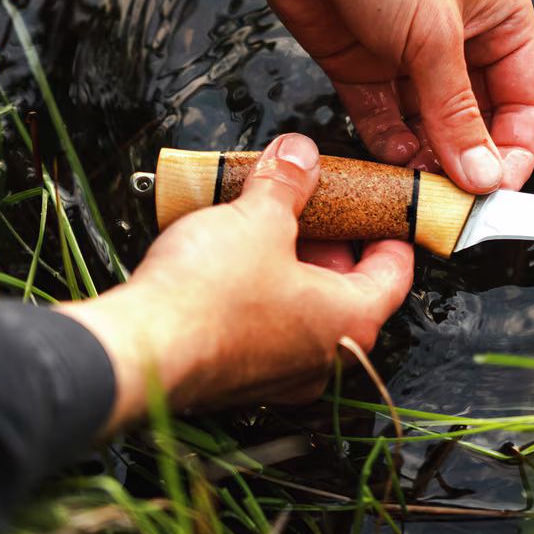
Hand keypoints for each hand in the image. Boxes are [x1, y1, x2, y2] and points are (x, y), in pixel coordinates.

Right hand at [58, 135, 413, 430]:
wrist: (138, 351)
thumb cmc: (207, 297)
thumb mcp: (259, 217)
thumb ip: (287, 182)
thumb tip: (299, 156)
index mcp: (351, 321)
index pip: (395, 273)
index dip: (390, 232)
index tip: (384, 210)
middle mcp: (323, 358)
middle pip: (348, 289)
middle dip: (330, 241)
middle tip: (312, 204)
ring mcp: (279, 375)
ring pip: (303, 310)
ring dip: (290, 266)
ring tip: (265, 224)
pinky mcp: (237, 377)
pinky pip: (264, 328)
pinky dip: (259, 293)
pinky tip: (230, 260)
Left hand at [102, 0, 533, 194]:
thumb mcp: (433, 36)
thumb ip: (455, 113)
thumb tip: (484, 176)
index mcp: (501, 14)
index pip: (524, 99)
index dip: (514, 147)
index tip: (498, 190)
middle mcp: (460, 35)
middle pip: (476, 118)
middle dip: (467, 159)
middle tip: (454, 202)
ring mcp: (408, 52)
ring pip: (428, 124)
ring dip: (426, 158)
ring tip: (420, 191)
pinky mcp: (362, 64)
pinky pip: (383, 119)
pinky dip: (387, 144)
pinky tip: (389, 165)